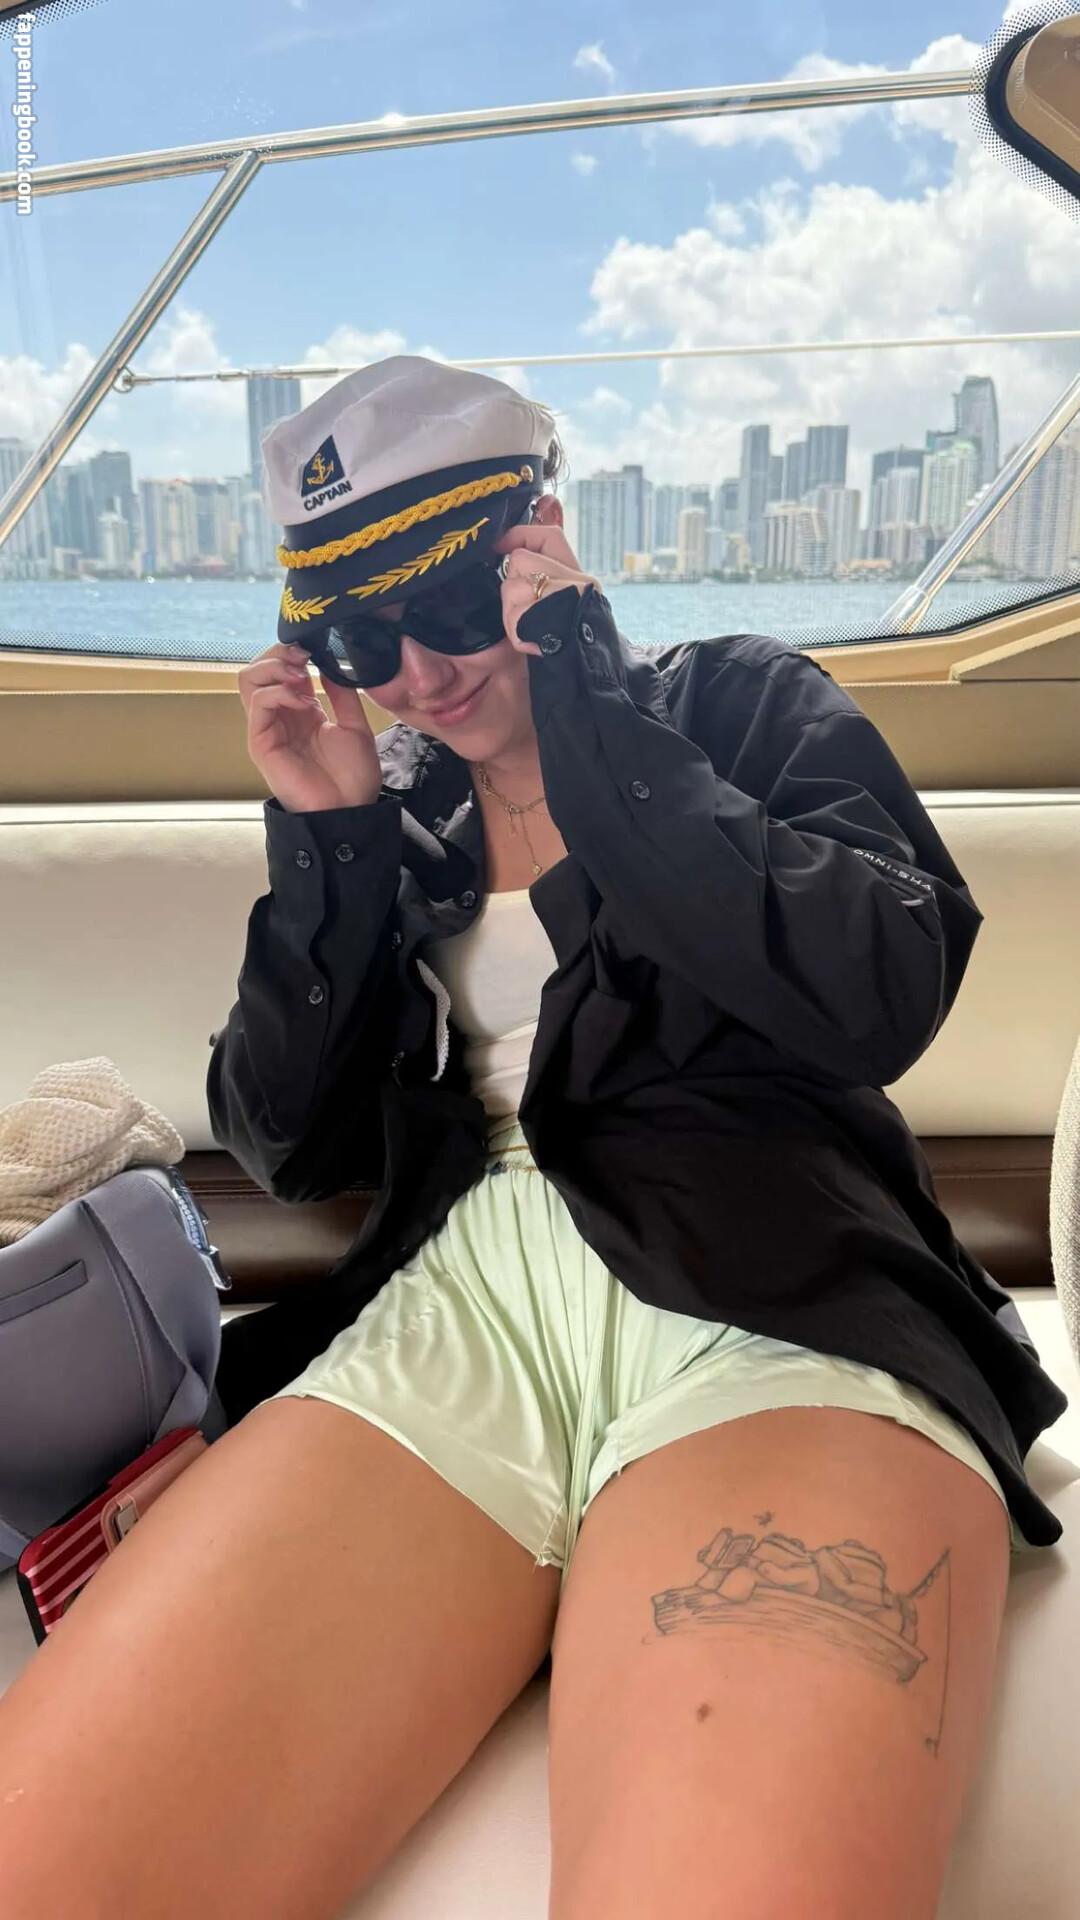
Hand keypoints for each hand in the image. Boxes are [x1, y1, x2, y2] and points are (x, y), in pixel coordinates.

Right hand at [237, 643, 382, 813]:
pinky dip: (279, 691)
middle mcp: (279, 717)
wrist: (350, 809)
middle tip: (304, 658)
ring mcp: (267, 728)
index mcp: (300, 711)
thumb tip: (330, 664)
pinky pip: (258, 703)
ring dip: (275, 668)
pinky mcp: (261, 742)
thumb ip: (342, 694)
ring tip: (302, 676)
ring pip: (249, 680)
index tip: (315, 651)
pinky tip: (303, 700)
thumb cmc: (353, 777)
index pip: (279, 669)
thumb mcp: (355, 726)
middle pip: (257, 669)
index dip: (292, 653)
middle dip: (278, 654)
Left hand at [495, 522, 597, 655]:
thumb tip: (525, 532)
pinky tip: (534, 646)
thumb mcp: (551, 613)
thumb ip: (539, 579)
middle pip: (519, 560)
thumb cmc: (563, 654)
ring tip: (531, 636)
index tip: (500, 547)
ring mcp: (574, 596)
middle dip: (510, 590)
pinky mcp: (562, 614)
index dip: (519, 536)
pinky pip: (518, 615)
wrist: (585, 689)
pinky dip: (517, 634)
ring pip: (514, 586)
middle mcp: (581, 582)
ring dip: (512, 616)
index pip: (548, 537)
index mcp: (578, 578)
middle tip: (526, 620)